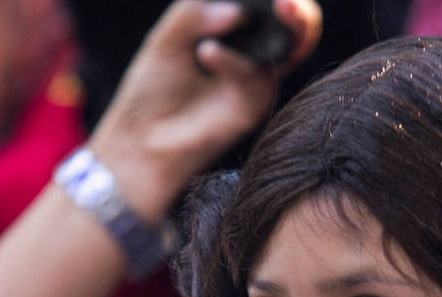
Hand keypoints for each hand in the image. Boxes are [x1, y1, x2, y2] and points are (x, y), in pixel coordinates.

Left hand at [87, 0, 321, 220]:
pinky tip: (205, 52)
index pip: (268, 10)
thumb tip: (236, 10)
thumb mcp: (167, 39)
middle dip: (299, 12)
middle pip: (296, 29)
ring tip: (264, 12)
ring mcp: (257, 82)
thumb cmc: (152, 88)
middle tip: (284, 3)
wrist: (142, 138)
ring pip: (288, 49)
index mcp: (236, 34)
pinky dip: (232, 60)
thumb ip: (194, 13)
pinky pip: (253, 76)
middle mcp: (254, 57)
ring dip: (281, 26)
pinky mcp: (253, 108)